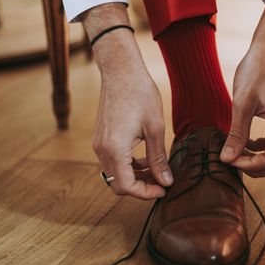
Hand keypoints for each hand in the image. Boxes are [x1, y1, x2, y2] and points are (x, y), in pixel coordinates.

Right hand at [82, 4, 172, 198]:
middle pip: (118, 184)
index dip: (145, 193)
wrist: (121, 70)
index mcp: (115, 149)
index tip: (163, 190)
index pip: (126, 187)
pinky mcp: (101, 137)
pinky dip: (128, 164)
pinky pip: (113, 160)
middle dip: (141, 187)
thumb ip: (159, 158)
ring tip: (157, 170)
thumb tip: (166, 181)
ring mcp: (98, 143)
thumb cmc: (140, 94)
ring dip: (135, 176)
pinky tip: (145, 157)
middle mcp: (102, 150)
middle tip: (162, 183)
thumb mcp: (155, 127)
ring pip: (115, 173)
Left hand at [220, 0, 264, 176]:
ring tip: (236, 151)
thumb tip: (227, 159)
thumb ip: (236, 134)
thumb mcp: (242, 103)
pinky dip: (264, 148)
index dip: (247, 166)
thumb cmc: (258, 69)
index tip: (228, 159)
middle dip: (256, 168)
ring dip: (260, 159)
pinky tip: (247, 141)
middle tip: (232, 159)